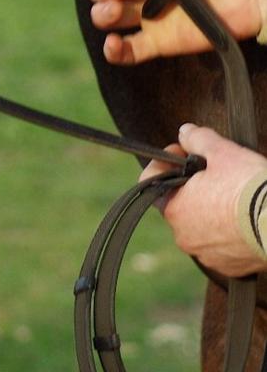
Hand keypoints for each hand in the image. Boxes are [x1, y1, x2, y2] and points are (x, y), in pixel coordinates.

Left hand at [141, 124, 266, 275]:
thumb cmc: (248, 187)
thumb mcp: (221, 151)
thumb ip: (197, 138)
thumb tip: (186, 132)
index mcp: (174, 209)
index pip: (151, 179)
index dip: (165, 159)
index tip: (184, 151)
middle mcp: (185, 236)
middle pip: (177, 202)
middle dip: (190, 184)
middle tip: (212, 171)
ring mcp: (208, 255)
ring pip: (199, 225)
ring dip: (209, 209)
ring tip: (231, 194)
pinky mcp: (230, 267)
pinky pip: (220, 245)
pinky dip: (226, 231)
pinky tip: (241, 218)